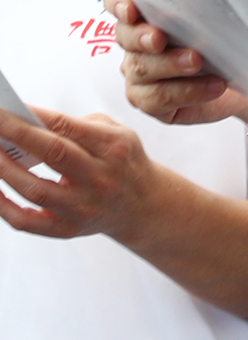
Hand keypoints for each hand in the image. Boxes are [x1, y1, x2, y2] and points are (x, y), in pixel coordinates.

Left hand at [0, 105, 164, 241]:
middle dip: (16, 135)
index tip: (5, 109)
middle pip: (53, 153)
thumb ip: (77, 125)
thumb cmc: (121, 161)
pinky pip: (27, 222)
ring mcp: (85, 207)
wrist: (142, 205)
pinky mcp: (68, 229)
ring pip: (36, 189)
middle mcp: (102, 178)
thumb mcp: (116, 133)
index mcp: (114, 147)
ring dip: (4, 169)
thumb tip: (29, 123)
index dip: (33, 116)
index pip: (67, 127)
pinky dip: (3, 207)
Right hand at [106, 0, 247, 126]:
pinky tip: (213, 86)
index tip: (131, 10)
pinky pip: (158, 97)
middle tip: (159, 39)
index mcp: (145, 13)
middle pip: (124, 34)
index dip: (118, 2)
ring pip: (141, 67)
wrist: (241, 77)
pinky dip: (188, 91)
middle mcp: (135, 41)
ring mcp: (138, 72)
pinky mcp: (148, 99)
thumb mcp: (219, 16)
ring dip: (169, 64)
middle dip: (141, 36)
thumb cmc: (225, 40)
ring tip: (196, 61)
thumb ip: (206, 4)